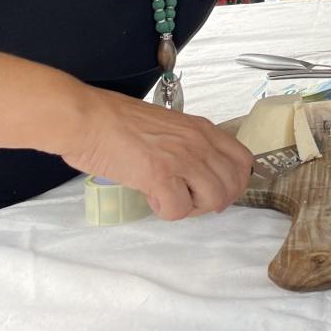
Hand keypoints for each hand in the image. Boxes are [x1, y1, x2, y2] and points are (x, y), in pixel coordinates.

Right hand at [59, 86, 253, 220]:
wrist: (87, 119)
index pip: (243, 160)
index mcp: (202, 128)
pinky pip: (179, 210)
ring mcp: (182, 158)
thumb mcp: (168, 125)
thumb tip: (197, 172)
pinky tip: (150, 197)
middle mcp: (199, 142)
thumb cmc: (117, 121)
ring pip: (213, 199)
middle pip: (232, 185)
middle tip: (187, 200)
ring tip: (168, 198)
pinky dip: (165, 211)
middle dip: (213, 201)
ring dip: (191, 207)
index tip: (216, 191)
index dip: (235, 183)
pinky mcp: (160, 176)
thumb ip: (187, 143)